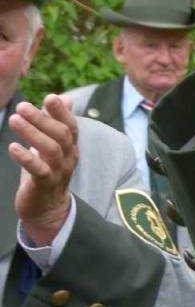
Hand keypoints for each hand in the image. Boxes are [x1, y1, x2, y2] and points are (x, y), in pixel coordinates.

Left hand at [11, 95, 78, 246]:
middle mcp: (68, 158)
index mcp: (70, 147)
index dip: (61, 112)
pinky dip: (26, 158)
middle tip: (22, 106)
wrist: (47, 209)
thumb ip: (56, 122)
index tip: (50, 97)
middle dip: (42, 119)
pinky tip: (12, 147)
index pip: (70, 126)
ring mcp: (58, 172)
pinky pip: (39, 170)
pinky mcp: (44, 185)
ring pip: (51, 150)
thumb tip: (66, 97)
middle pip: (60, 135)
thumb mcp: (52, 145)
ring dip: (32, 134)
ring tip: (13, 120)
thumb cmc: (47, 172)